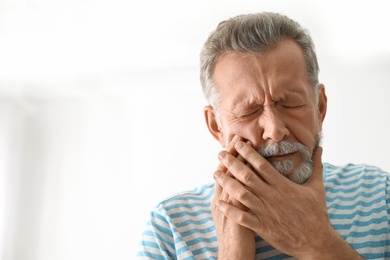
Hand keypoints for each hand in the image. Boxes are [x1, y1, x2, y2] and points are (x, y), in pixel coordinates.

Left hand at [214, 142, 361, 258]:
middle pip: (247, 176)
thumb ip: (316, 166)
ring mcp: (265, 212)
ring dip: (226, 183)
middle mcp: (271, 196)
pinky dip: (229, 210)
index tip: (237, 144)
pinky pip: (241, 217)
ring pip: (241, 194)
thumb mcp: (317, 187)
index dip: (247, 153)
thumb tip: (319, 148)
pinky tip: (219, 202)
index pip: (261, 165)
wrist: (316, 242)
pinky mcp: (262, 226)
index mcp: (282, 186)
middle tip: (220, 154)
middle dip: (232, 163)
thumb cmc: (316, 214)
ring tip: (215, 173)